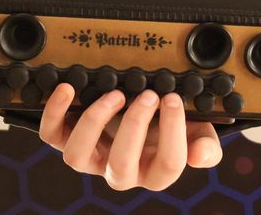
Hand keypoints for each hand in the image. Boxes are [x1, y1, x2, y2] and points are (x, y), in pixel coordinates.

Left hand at [39, 83, 222, 190]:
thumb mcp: (200, 133)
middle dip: (135, 125)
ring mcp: (94, 158)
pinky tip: (68, 89)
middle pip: (121, 165)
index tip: (173, 99)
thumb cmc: (174, 125)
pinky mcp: (72, 140)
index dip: (172, 131)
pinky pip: (53, 135)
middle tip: (148, 95)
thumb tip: (199, 155)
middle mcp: (122, 171)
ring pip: (78, 157)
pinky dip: (55, 113)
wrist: (150, 116)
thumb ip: (207, 147)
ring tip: (115, 95)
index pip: (168, 165)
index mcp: (157, 171)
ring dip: (95, 123)